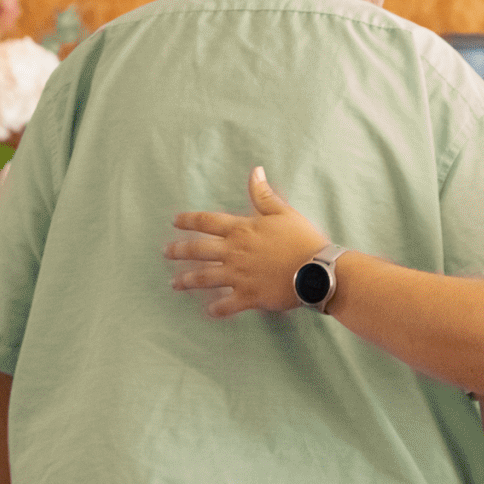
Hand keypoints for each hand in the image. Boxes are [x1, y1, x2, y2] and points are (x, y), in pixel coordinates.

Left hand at [166, 168, 331, 317]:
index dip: (189, 220)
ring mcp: (239, 276)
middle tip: (166, 253)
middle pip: (198, 250)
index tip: (175, 221)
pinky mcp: (249, 296)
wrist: (317, 270)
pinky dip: (217, 308)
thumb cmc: (302, 239)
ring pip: (205, 278)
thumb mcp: (283, 212)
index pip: (207, 222)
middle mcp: (234, 252)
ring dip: (188, 281)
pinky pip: (227, 305)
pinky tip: (208, 311)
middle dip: (179, 251)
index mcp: (242, 230)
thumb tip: (255, 172)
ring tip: (175, 284)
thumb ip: (264, 195)